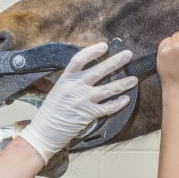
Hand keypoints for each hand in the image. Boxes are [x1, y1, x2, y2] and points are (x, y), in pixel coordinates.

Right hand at [18, 42, 135, 161]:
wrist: (45, 131)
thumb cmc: (51, 112)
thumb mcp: (58, 90)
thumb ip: (72, 81)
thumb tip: (89, 74)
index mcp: (65, 79)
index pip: (79, 59)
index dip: (92, 51)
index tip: (104, 46)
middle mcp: (75, 87)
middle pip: (98, 70)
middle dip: (115, 61)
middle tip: (127, 55)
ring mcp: (83, 100)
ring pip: (108, 89)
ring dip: (122, 83)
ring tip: (133, 79)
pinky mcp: (89, 114)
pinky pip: (108, 107)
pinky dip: (118, 103)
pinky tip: (126, 99)